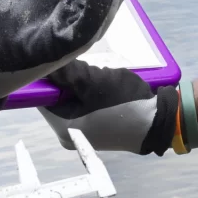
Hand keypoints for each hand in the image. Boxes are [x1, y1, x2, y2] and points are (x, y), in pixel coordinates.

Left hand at [40, 60, 180, 155]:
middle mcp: (67, 135)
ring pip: (70, 101)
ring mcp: (81, 135)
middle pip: (56, 99)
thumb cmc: (124, 103)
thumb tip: (46, 64)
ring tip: (98, 79)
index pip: (41, 97)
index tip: (59, 62)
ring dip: (80, 86)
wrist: (156, 123)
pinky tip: (103, 88)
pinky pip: (82, 108)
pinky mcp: (94, 131)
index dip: (47, 77)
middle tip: (84, 69)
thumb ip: (67, 73)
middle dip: (67, 81)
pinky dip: (88, 95)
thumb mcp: (95, 82)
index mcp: (62, 127)